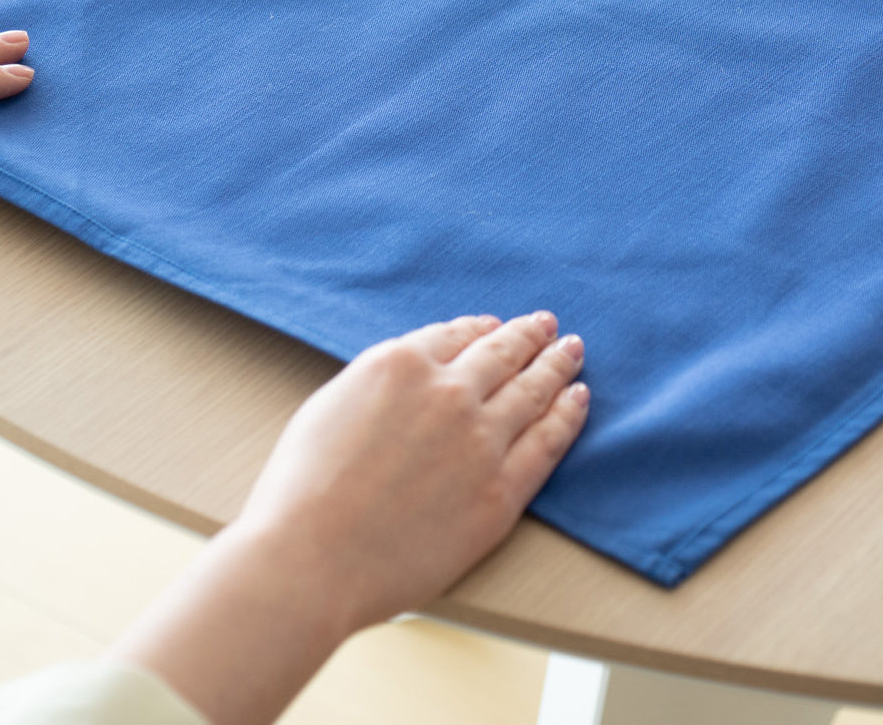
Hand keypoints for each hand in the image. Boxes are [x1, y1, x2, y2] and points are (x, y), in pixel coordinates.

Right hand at [239, 310, 588, 625]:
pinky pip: (547, 442)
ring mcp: (480, 440)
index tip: (497, 326)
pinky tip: (578, 399)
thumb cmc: (303, 490)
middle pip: (502, 354)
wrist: (311, 558)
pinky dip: (567, 415)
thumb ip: (381, 382)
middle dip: (529, 335)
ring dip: (556, 365)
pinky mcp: (501, 491)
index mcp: (401, 363)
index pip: (457, 334)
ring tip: (572, 351)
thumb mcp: (332, 403)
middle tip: (548, 324)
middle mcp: (448, 391)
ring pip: (533, 390)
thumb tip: (414, 376)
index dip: (483, 329)